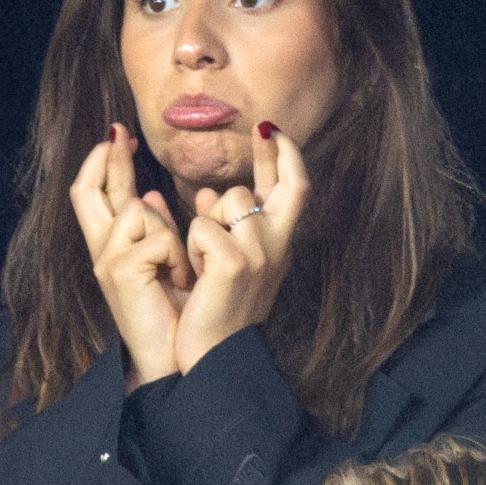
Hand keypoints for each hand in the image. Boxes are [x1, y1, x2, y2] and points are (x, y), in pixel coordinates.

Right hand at [70, 124, 192, 386]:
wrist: (178, 358)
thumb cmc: (178, 313)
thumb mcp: (167, 262)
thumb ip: (155, 228)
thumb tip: (147, 196)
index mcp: (113, 248)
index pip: (95, 194)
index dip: (102, 163)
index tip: (117, 137)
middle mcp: (101, 252)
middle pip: (85, 191)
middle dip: (103, 159)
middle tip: (117, 135)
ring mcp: (106, 261)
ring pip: (137, 210)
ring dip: (171, 233)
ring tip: (184, 269)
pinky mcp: (119, 273)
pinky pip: (158, 238)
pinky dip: (179, 256)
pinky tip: (184, 280)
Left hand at [175, 123, 309, 373]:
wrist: (211, 356)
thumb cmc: (217, 309)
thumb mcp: (231, 263)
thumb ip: (226, 226)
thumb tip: (209, 193)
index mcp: (278, 246)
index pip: (295, 190)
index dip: (288, 157)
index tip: (273, 130)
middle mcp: (277, 246)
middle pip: (284, 183)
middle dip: (274, 152)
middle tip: (263, 128)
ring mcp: (259, 254)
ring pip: (228, 198)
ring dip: (207, 215)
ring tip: (202, 256)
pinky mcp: (234, 263)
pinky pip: (201, 225)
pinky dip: (189, 243)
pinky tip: (193, 272)